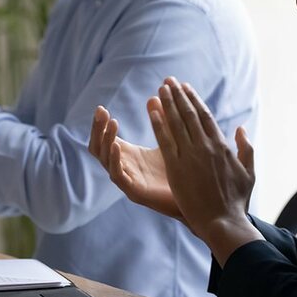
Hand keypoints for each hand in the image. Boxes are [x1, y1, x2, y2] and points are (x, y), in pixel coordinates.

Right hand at [89, 101, 181, 219]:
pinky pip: (117, 176)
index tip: (101, 108)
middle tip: (101, 112)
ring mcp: (128, 181)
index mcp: (129, 156)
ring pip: (106, 160)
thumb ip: (161, 121)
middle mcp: (125, 168)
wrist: (198, 200)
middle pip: (99, 148)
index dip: (100, 125)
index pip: (105, 139)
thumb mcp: (170, 141)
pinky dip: (115, 160)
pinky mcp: (135, 192)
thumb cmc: (184, 172)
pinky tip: (117, 145)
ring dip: (107, 140)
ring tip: (112, 123)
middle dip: (98, 129)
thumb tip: (155, 96)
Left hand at [149, 78, 261, 263]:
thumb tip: (241, 128)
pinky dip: (158, 124)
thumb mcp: (249, 172)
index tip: (185, 87)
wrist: (222, 221)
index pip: (205, 116)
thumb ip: (246, 148)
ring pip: (177, 124)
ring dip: (167, 104)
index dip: (194, 100)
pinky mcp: (176, 168)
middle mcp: (205, 147)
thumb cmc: (237, 200)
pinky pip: (165, 141)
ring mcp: (190, 157)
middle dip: (178, 96)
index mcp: (222, 146)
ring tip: (160, 89)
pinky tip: (152, 111)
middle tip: (169, 81)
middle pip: (189, 114)